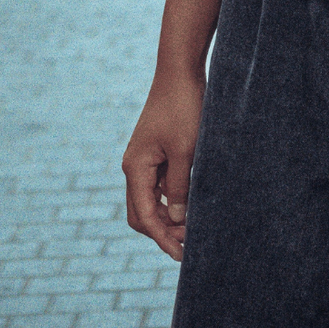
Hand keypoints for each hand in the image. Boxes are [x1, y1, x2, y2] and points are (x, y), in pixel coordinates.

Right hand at [121, 69, 205, 260]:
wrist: (180, 72)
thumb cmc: (183, 108)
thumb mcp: (186, 151)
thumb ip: (179, 187)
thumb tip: (175, 219)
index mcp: (135, 168)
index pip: (144, 216)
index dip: (163, 238)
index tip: (182, 255)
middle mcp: (135, 167)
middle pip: (141, 214)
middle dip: (162, 232)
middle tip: (189, 245)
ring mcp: (144, 160)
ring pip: (150, 201)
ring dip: (168, 217)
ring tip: (193, 228)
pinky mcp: (156, 153)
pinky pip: (160, 186)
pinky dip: (172, 200)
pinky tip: (192, 205)